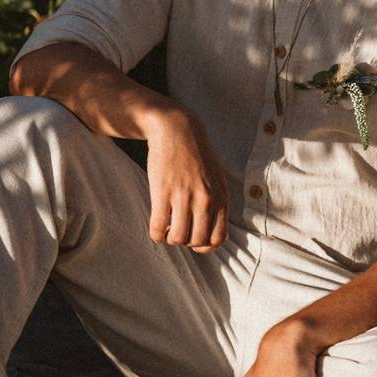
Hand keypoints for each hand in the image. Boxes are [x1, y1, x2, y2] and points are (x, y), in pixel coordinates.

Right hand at [145, 109, 227, 253]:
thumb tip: (211, 234)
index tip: (195, 239)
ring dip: (170, 238)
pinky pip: (158, 228)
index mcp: (221, 198)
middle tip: (179, 230)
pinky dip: (156, 234)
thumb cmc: (196, 157)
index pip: (218, 238)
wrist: (177, 131)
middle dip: (186, 241)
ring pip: (177, 238)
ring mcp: (184, 197)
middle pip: (197, 241)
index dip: (205, 246)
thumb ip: (217, 204)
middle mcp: (205, 200)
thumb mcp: (217, 179)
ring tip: (167, 227)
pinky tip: (156, 225)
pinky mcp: (162, 193)